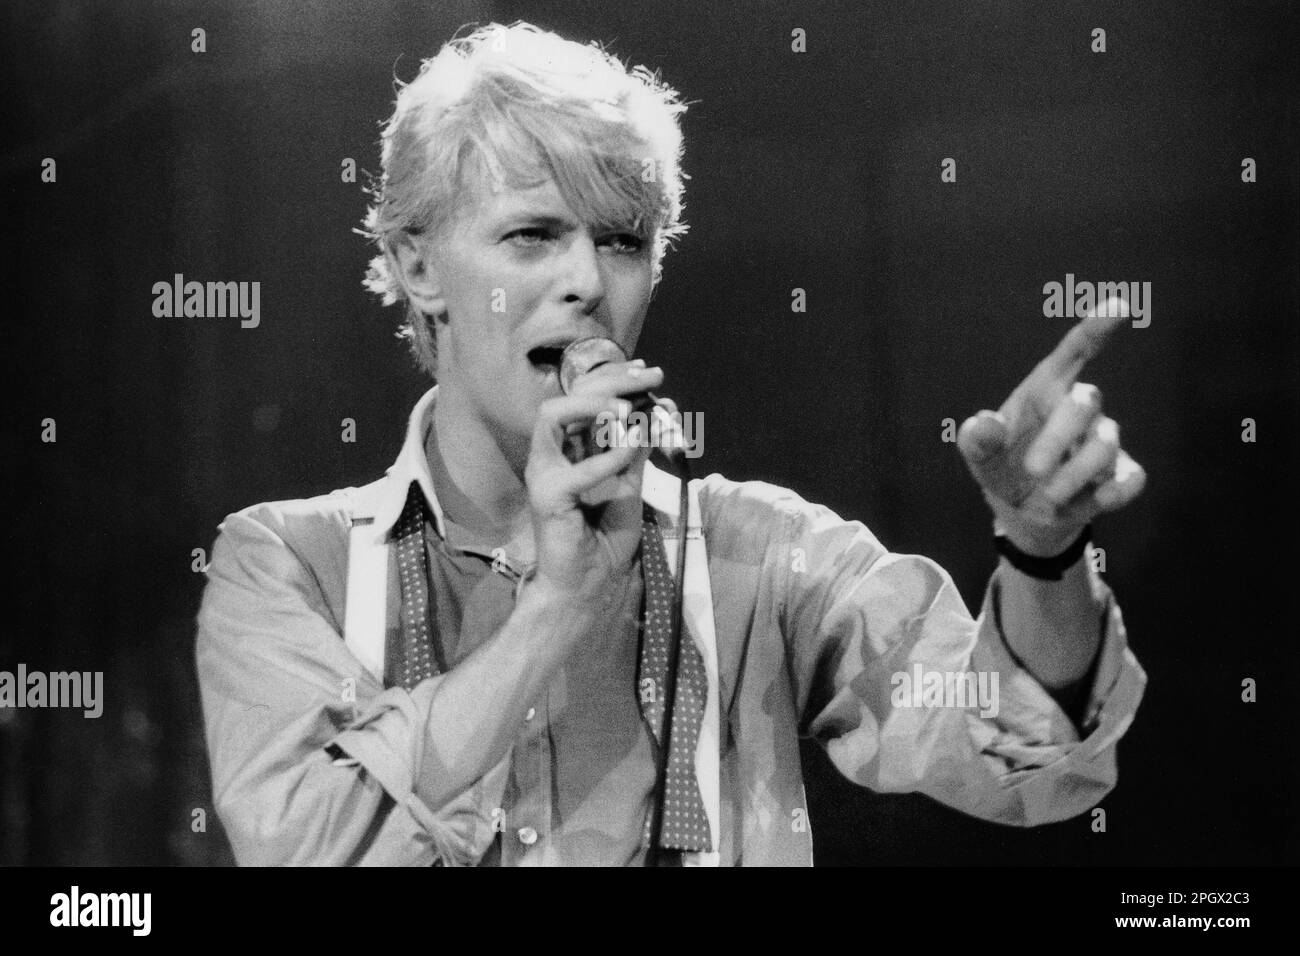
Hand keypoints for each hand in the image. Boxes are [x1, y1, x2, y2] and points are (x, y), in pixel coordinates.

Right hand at [524, 362, 663, 596]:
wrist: (591, 582)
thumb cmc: (606, 536)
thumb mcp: (632, 483)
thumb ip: (639, 449)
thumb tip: (661, 410)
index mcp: (570, 447)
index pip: (584, 397)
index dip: (615, 378)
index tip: (648, 372)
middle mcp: (552, 454)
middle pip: (570, 396)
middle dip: (611, 381)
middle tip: (649, 378)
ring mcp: (544, 473)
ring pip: (552, 416)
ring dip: (593, 406)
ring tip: (628, 411)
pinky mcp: (546, 497)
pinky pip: (576, 472)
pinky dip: (608, 458)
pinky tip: (633, 451)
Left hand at [956, 299, 1146, 556]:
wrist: (1023, 511)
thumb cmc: (1003, 467)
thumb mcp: (981, 456)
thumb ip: (977, 440)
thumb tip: (983, 424)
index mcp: (1045, 392)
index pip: (1074, 353)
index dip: (1095, 329)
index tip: (1117, 306)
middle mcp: (1080, 410)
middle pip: (1085, 403)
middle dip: (1058, 438)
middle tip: (1032, 471)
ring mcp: (1103, 440)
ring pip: (1105, 444)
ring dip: (1074, 474)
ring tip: (1047, 497)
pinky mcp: (1121, 473)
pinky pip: (1132, 477)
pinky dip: (1115, 493)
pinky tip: (1094, 502)